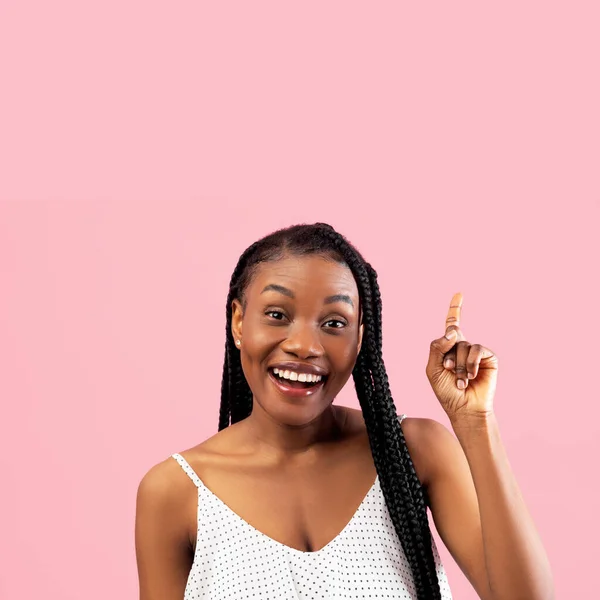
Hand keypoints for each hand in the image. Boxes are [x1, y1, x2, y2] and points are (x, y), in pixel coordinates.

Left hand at [425, 293, 497, 421]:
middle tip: (447, 372)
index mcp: (449, 347)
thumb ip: (437, 347)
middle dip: (447, 356)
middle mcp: (463, 347)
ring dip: (458, 364)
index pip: (452, 324)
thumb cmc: (446, 391)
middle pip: (453, 336)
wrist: (463, 408)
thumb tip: (453, 330)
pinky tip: (470, 376)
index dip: (455, 308)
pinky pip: (477, 349)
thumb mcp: (432, 368)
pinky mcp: (489, 358)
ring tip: (460, 380)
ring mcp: (476, 352)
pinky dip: (470, 363)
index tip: (459, 294)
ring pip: (463, 345)